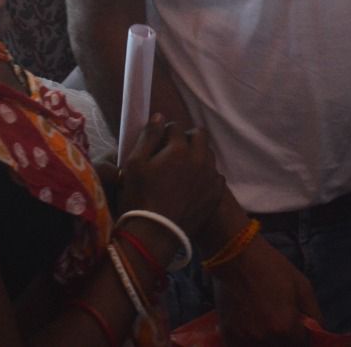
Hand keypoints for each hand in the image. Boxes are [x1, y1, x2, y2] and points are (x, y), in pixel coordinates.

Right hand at [118, 115, 225, 241]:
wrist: (155, 233)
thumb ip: (148, 137)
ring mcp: (211, 176)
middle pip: (199, 135)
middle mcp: (200, 158)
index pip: (175, 127)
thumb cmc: (139, 197)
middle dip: (187, 138)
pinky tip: (193, 185)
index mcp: (179, 148)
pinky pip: (215, 175)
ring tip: (183, 168)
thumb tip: (159, 116)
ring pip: (209, 154)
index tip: (158, 144)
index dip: (164, 133)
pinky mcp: (216, 193)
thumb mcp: (135, 164)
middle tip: (173, 151)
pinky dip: (206, 175)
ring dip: (198, 155)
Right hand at [211, 235, 319, 345]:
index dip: (303, 338)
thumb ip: (314, 313)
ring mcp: (244, 339)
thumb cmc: (273, 268)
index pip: (301, 346)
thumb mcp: (302, 286)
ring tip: (265, 322)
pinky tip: (251, 326)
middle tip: (282, 323)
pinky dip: (248, 342)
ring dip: (268, 341)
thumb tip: (319, 331)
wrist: (237, 258)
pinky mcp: (228, 335)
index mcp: (286, 327)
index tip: (300, 329)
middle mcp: (265, 338)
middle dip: (286, 340)